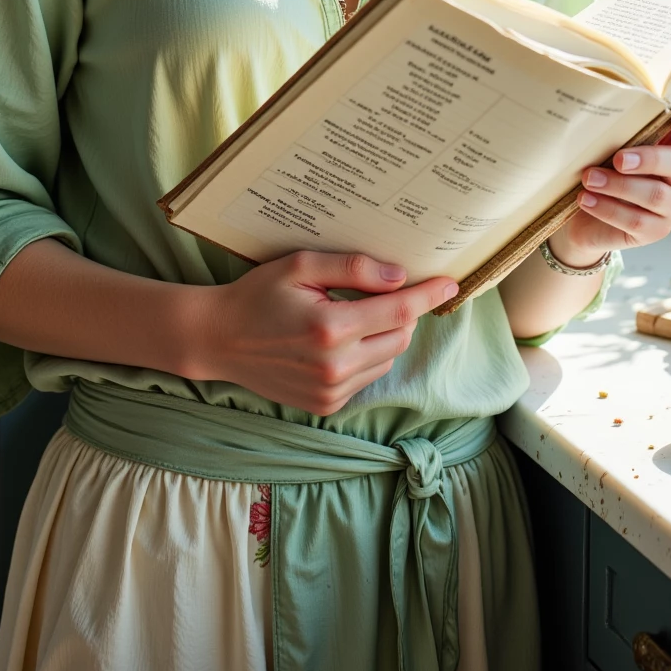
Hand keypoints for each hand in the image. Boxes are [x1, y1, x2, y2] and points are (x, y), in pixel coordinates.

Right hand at [197, 251, 458, 415]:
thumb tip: (399, 276)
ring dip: (386, 336)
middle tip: (384, 291)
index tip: (451, 283)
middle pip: (401, 336)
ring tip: (353, 315)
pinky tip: (339, 341)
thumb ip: (353, 268)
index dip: (429, 294)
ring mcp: (332, 391)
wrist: (219, 339)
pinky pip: (367, 378)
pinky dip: (366, 357)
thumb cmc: (258, 295)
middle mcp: (337, 366)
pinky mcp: (326, 405)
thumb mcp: (300, 265)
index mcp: (332, 328)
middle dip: (403, 312)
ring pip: (388, 359)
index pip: (400, 310)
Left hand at [552, 104, 670, 264]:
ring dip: (618, 185)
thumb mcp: (609, 149)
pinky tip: (586, 199)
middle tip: (618, 159)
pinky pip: (637, 220)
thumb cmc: (602, 171)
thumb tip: (600, 120)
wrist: (586, 218)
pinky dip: (608, 208)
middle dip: (648, 159)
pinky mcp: (657, 230)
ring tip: (589, 179)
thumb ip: (617, 134)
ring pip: (655, 195)